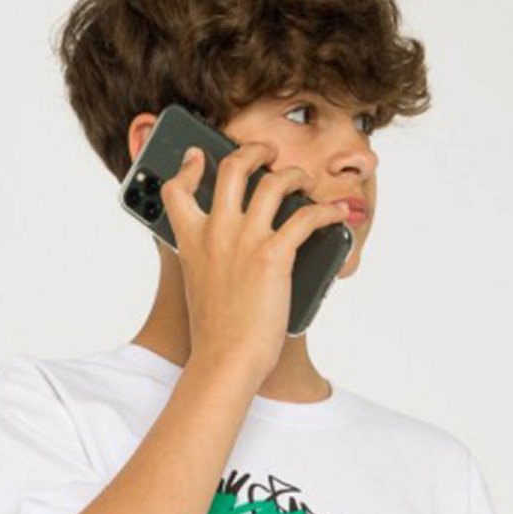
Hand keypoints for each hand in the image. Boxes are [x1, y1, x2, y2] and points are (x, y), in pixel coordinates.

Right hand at [159, 138, 347, 395]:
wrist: (225, 362)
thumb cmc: (216, 338)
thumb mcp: (199, 290)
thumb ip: (209, 263)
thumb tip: (234, 258)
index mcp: (192, 242)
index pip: (176, 190)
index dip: (187, 167)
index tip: (196, 156)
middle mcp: (216, 232)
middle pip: (232, 168)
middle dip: (254, 151)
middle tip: (268, 152)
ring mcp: (245, 240)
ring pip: (273, 182)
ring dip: (294, 175)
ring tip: (304, 180)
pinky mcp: (274, 255)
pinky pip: (306, 217)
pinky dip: (325, 212)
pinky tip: (335, 214)